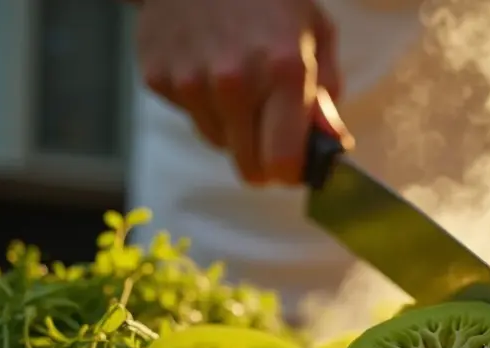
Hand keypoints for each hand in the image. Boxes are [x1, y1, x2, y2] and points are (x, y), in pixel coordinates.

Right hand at [136, 0, 340, 185]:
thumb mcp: (316, 33)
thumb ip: (327, 94)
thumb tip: (331, 145)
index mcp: (282, 71)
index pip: (282, 162)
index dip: (291, 172)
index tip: (294, 166)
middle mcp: (233, 82)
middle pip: (248, 166)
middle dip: (264, 158)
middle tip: (270, 132)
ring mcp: (190, 81)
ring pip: (218, 141)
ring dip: (233, 126)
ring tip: (239, 82)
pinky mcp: (158, 77)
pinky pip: (190, 115)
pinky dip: (202, 102)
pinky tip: (208, 64)